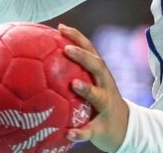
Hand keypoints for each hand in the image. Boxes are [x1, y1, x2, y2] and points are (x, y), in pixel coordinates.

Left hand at [59, 24, 128, 152]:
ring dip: (87, 89)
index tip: (61, 27)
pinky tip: (68, 133)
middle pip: (98, 67)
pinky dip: (80, 132)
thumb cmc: (99, 102)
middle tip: (67, 49)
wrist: (124, 129)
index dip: (77, 37)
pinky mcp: (103, 127)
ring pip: (99, 96)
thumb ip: (72, 73)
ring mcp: (106, 106)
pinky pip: (91, 130)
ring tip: (74, 84)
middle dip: (84, 56)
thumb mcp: (91, 84)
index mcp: (99, 75)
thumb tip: (38, 61)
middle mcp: (105, 86)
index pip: (90, 50)